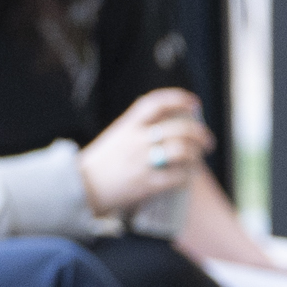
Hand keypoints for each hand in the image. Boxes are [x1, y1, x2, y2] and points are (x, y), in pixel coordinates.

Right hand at [77, 89, 212, 216]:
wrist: (79, 188)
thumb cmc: (100, 163)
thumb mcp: (115, 137)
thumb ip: (138, 129)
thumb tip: (169, 125)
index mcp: (127, 126)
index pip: (156, 103)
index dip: (178, 99)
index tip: (193, 102)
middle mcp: (136, 141)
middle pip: (178, 129)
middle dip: (199, 133)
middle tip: (206, 140)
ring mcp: (142, 162)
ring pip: (182, 151)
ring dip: (196, 153)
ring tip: (198, 158)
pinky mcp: (146, 183)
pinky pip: (177, 176)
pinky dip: (187, 175)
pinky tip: (187, 175)